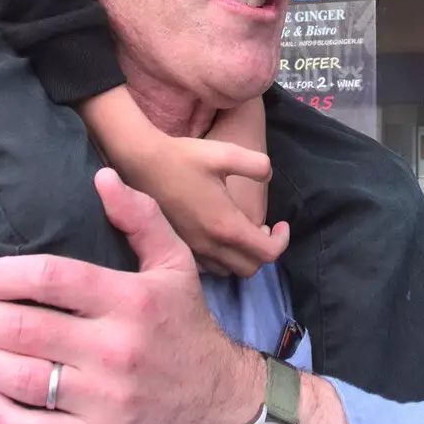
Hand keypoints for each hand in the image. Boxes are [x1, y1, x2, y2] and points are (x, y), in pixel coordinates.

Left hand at [0, 169, 263, 423]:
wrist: (220, 401)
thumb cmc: (187, 325)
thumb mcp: (175, 263)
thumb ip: (140, 217)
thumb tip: (102, 176)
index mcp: (131, 299)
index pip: (51, 278)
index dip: (3, 274)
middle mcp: (116, 349)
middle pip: (23, 328)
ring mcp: (105, 398)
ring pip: (20, 378)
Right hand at [79, 87, 289, 277]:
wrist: (142, 161)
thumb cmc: (184, 157)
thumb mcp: (226, 153)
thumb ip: (257, 164)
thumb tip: (269, 175)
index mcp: (226, 225)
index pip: (267, 253)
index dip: (282, 241)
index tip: (281, 224)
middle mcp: (210, 245)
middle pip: (249, 269)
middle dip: (262, 251)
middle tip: (262, 229)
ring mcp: (192, 248)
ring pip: (227, 270)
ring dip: (240, 256)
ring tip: (239, 231)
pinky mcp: (178, 245)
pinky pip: (207, 266)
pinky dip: (219, 257)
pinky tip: (215, 234)